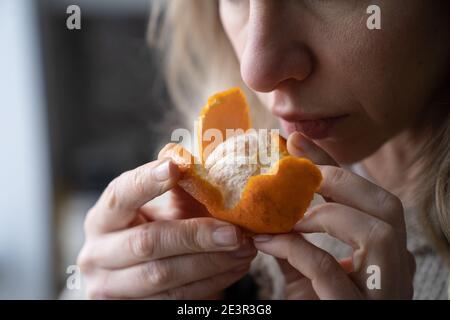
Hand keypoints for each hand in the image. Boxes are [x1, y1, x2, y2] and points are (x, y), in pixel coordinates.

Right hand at [77, 150, 255, 298]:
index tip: (176, 166)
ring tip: (244, 249)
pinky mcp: (133, 309)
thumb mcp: (160, 206)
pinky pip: (176, 299)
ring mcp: (110, 287)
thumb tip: (202, 159)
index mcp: (103, 218)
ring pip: (164, 277)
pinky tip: (235, 267)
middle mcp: (97, 254)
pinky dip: (212, 282)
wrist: (135, 271)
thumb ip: (178, 185)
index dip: (146, 181)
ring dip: (211, 263)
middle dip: (196, 236)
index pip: (121, 195)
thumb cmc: (154, 228)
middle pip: (147, 243)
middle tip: (234, 231)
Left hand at [253, 132, 414, 298]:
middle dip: (342, 180)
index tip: (298, 141)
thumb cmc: (316, 309)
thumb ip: (293, 240)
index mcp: (383, 255)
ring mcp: (382, 293)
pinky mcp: (357, 312)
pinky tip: (265, 242)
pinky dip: (295, 248)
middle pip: (389, 207)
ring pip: (379, 233)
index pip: (368, 198)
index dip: (334, 166)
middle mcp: (394, 271)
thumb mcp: (304, 273)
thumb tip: (268, 206)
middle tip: (299, 172)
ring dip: (327, 215)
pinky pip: (329, 269)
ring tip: (292, 214)